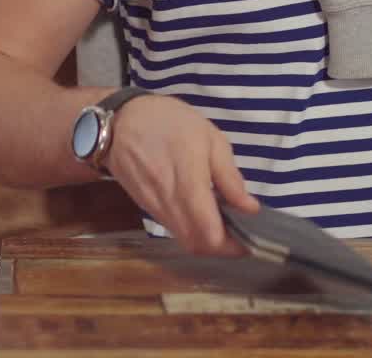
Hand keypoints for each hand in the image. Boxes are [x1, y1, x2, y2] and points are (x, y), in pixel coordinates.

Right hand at [104, 94, 259, 256]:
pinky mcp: (146, 208)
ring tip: (224, 221)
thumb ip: (230, 177)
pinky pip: (172, 228)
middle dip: (221, 248)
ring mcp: (155, 208)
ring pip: (183, 239)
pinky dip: (190, 229)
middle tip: (241, 234)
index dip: (233, 246)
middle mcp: (169, 204)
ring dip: (205, 239)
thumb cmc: (169, 123)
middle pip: (196, 245)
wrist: (120, 122)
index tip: (251, 239)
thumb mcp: (210, 138)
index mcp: (189, 185)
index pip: (210, 235)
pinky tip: (202, 211)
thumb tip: (250, 208)